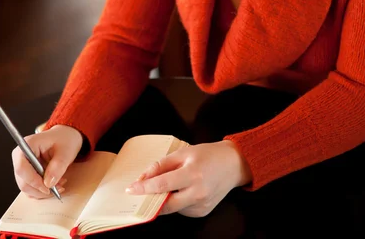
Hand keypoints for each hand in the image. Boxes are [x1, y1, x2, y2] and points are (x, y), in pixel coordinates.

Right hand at [12, 124, 83, 198]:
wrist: (65, 137)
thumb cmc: (64, 140)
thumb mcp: (66, 152)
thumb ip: (57, 167)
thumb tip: (48, 183)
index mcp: (28, 145)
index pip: (21, 167)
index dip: (32, 180)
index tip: (47, 187)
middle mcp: (21, 155)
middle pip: (23, 180)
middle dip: (40, 188)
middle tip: (58, 188)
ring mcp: (23, 165)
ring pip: (26, 187)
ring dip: (43, 191)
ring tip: (59, 185)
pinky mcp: (27, 173)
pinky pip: (31, 188)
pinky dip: (42, 190)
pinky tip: (55, 185)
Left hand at [125, 140, 251, 216]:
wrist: (233, 164)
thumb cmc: (208, 155)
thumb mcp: (183, 152)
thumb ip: (161, 165)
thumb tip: (143, 178)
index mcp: (193, 175)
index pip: (162, 185)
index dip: (144, 188)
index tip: (130, 189)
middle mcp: (198, 193)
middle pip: (165, 204)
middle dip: (150, 200)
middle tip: (140, 193)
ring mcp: (201, 206)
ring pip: (172, 208)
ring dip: (165, 199)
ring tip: (172, 183)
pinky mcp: (202, 213)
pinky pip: (181, 210)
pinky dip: (176, 201)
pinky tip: (182, 189)